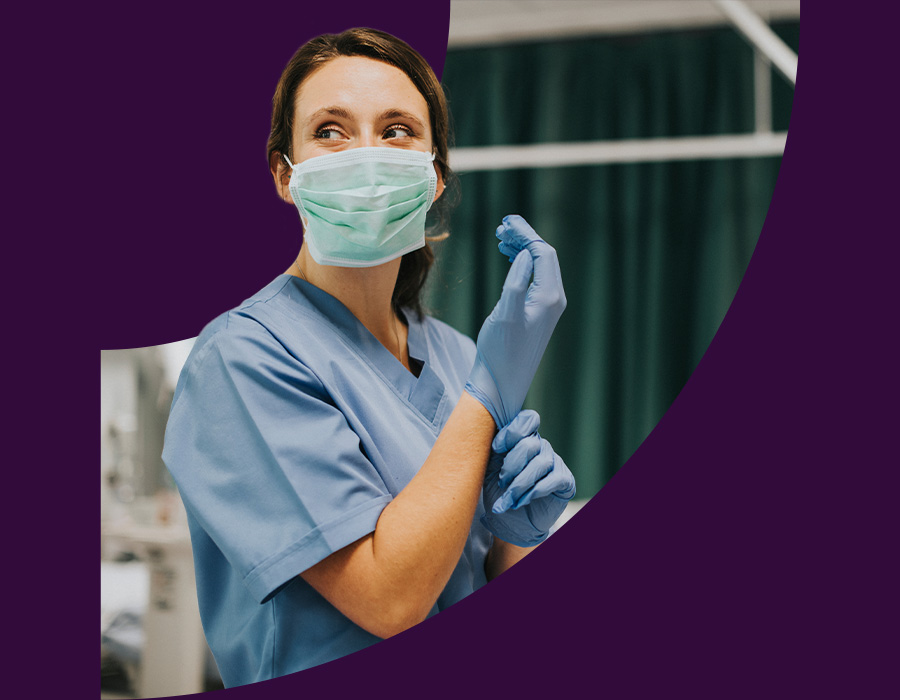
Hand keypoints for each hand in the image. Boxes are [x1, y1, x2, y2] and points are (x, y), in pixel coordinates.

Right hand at [464, 215, 565, 426]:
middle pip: (544, 256)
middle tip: (501, 227)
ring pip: (539, 266)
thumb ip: (516, 281)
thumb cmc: (500, 352)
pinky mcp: (538, 314)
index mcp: (549, 297)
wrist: (501, 383)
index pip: (543, 253)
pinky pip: (534, 279)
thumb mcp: (505, 314)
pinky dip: (522, 264)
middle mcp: (554, 300)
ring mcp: (548, 307)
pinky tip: (508, 259)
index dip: (526, 234)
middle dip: (524, 238)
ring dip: (522, 249)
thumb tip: (525, 255)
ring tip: (501, 239)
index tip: (506, 222)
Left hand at [482, 409, 575, 547]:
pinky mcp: (564, 480)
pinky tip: (522, 501)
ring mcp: (555, 462)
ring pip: (540, 463)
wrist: (509, 522)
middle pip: (530, 443)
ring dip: (520, 483)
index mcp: (523, 438)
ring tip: (508, 498)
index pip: (527, 419)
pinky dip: (534, 491)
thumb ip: (491, 449)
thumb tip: (481, 430)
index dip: (512, 432)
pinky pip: (553, 479)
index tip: (496, 449)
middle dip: (511, 464)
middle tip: (501, 481)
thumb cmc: (498, 491)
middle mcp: (541, 446)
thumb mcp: (489, 468)